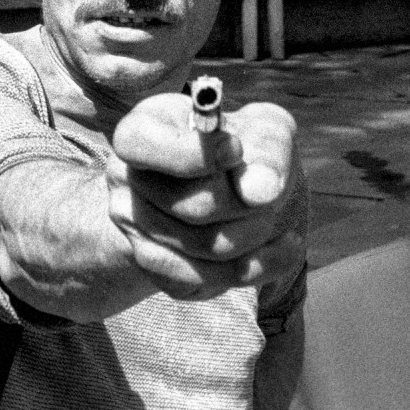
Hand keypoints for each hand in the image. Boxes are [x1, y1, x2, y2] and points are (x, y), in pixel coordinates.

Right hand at [106, 94, 302, 300]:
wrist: (246, 189)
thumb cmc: (251, 150)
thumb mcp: (268, 132)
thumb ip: (268, 151)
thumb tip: (259, 191)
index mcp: (142, 130)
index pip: (138, 142)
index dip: (190, 153)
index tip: (236, 150)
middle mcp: (126, 178)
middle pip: (187, 204)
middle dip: (246, 203)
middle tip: (271, 192)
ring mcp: (134, 227)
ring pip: (202, 246)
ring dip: (255, 233)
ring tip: (271, 215)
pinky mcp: (156, 266)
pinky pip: (207, 279)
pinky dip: (258, 265)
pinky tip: (283, 246)